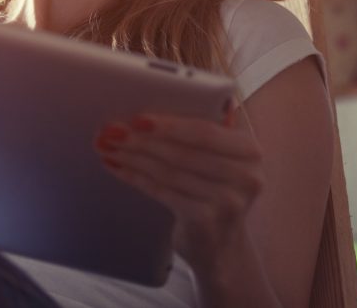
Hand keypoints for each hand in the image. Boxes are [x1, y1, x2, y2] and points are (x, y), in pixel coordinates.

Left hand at [94, 107, 264, 273]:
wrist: (220, 244)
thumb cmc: (209, 188)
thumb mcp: (216, 158)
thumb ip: (197, 132)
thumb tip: (145, 113)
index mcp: (249, 150)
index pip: (204, 131)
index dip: (169, 124)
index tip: (136, 118)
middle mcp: (246, 176)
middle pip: (183, 152)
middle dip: (143, 140)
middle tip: (110, 131)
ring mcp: (228, 201)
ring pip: (169, 172)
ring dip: (133, 157)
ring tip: (107, 146)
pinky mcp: (207, 221)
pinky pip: (163, 192)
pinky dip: (136, 178)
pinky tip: (116, 167)